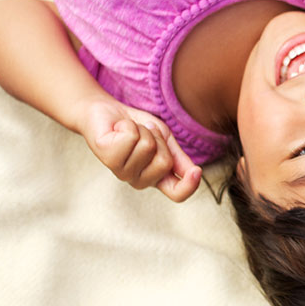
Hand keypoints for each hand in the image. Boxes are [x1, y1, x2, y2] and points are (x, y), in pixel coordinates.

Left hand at [78, 99, 201, 201]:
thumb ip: (179, 158)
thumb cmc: (136, 128)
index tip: (196, 172)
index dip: (189, 186)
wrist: (107, 111)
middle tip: (145, 134)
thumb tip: (196, 173)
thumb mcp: (165, 141)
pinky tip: (118, 129)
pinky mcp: (107, 158)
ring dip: (142, 130)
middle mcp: (139, 180)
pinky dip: (128, 125)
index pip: (177, 193)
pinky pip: (131, 137)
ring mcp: (122, 172)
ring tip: (131, 131)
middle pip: (164, 162)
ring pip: (148, 147)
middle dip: (158, 139)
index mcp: (156, 178)